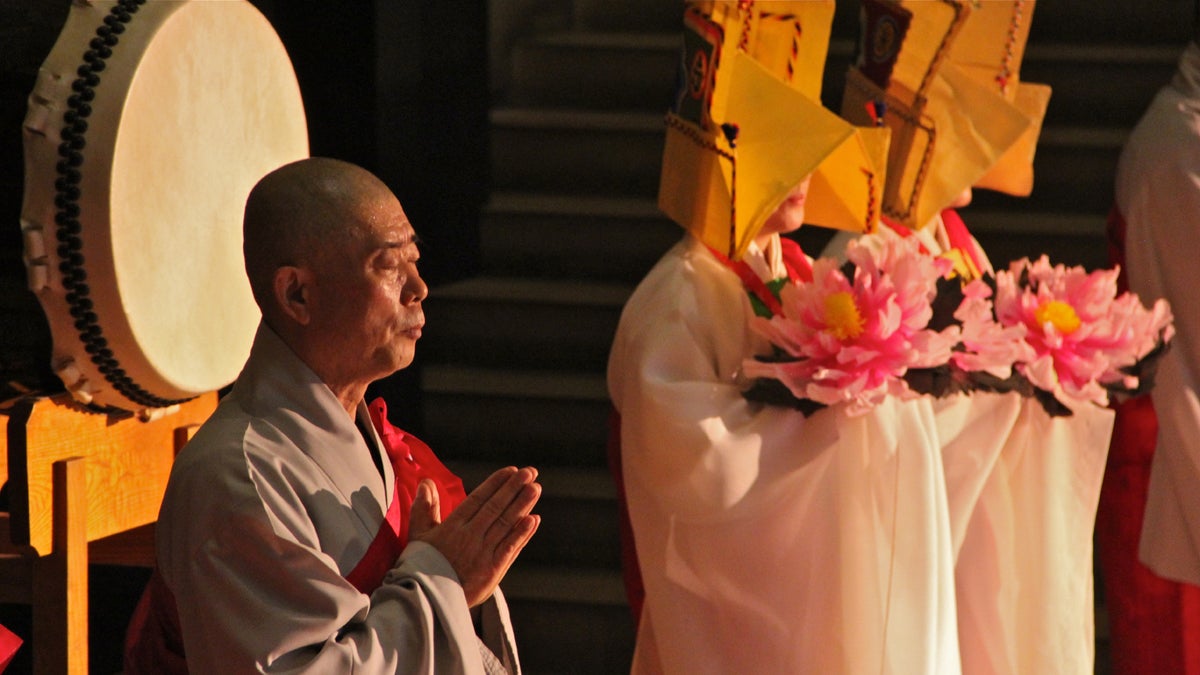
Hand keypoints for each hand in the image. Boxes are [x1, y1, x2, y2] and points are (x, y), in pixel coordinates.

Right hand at [409, 466, 540, 606]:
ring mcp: (482, 554)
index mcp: (452, 527)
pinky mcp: (492, 572)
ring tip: (536, 488)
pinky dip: (522, 533)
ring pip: (505, 524)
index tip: (510, 471)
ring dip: (522, 505)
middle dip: (514, 488)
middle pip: (495, 508)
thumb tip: (426, 482)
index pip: (478, 499)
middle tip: (529, 472)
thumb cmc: (420, 567)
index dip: (496, 484)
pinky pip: (510, 548)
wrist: (424, 603)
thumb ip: (424, 508)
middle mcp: (469, 537)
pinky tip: (533, 519)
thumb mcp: (418, 535)